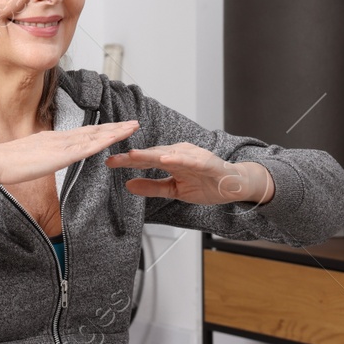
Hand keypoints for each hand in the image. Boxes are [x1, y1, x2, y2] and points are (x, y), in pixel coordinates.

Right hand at [0, 121, 138, 187]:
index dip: (100, 130)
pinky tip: (116, 138)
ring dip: (116, 131)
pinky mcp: (62, 155)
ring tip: (133, 127)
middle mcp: (60, 138)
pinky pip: (88, 147)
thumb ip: (38, 156)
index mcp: (51, 139)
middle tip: (132, 123)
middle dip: (114, 127)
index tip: (114, 128)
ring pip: (95, 136)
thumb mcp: (26, 158)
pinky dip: (104, 140)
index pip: (81, 133)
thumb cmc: (4, 163)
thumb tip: (43, 159)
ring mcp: (62, 145)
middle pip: (92, 131)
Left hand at [105, 143, 274, 204]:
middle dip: (133, 157)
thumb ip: (152, 187)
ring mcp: (193, 156)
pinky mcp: (207, 163)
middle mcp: (179, 153)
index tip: (108, 163)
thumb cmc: (205, 185)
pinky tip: (165, 160)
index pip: (144, 159)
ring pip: (168, 154)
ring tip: (134, 156)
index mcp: (170, 159)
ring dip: (151, 154)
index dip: (127, 161)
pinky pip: (191, 161)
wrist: (234, 187)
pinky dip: (178, 159)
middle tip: (114, 159)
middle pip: (152, 154)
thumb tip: (128, 186)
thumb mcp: (174, 190)